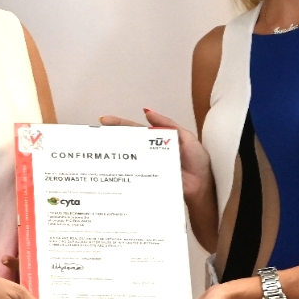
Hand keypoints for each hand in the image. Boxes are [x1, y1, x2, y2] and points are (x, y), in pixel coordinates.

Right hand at [99, 108, 213, 202]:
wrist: (203, 186)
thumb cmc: (197, 161)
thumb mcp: (186, 137)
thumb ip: (168, 125)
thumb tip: (147, 112)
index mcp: (158, 141)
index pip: (136, 130)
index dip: (120, 124)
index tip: (104, 121)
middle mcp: (150, 153)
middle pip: (128, 143)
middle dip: (111, 138)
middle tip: (96, 136)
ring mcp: (147, 167)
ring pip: (127, 159)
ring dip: (114, 155)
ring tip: (99, 152)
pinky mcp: (147, 180)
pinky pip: (133, 175)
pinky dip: (122, 172)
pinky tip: (111, 171)